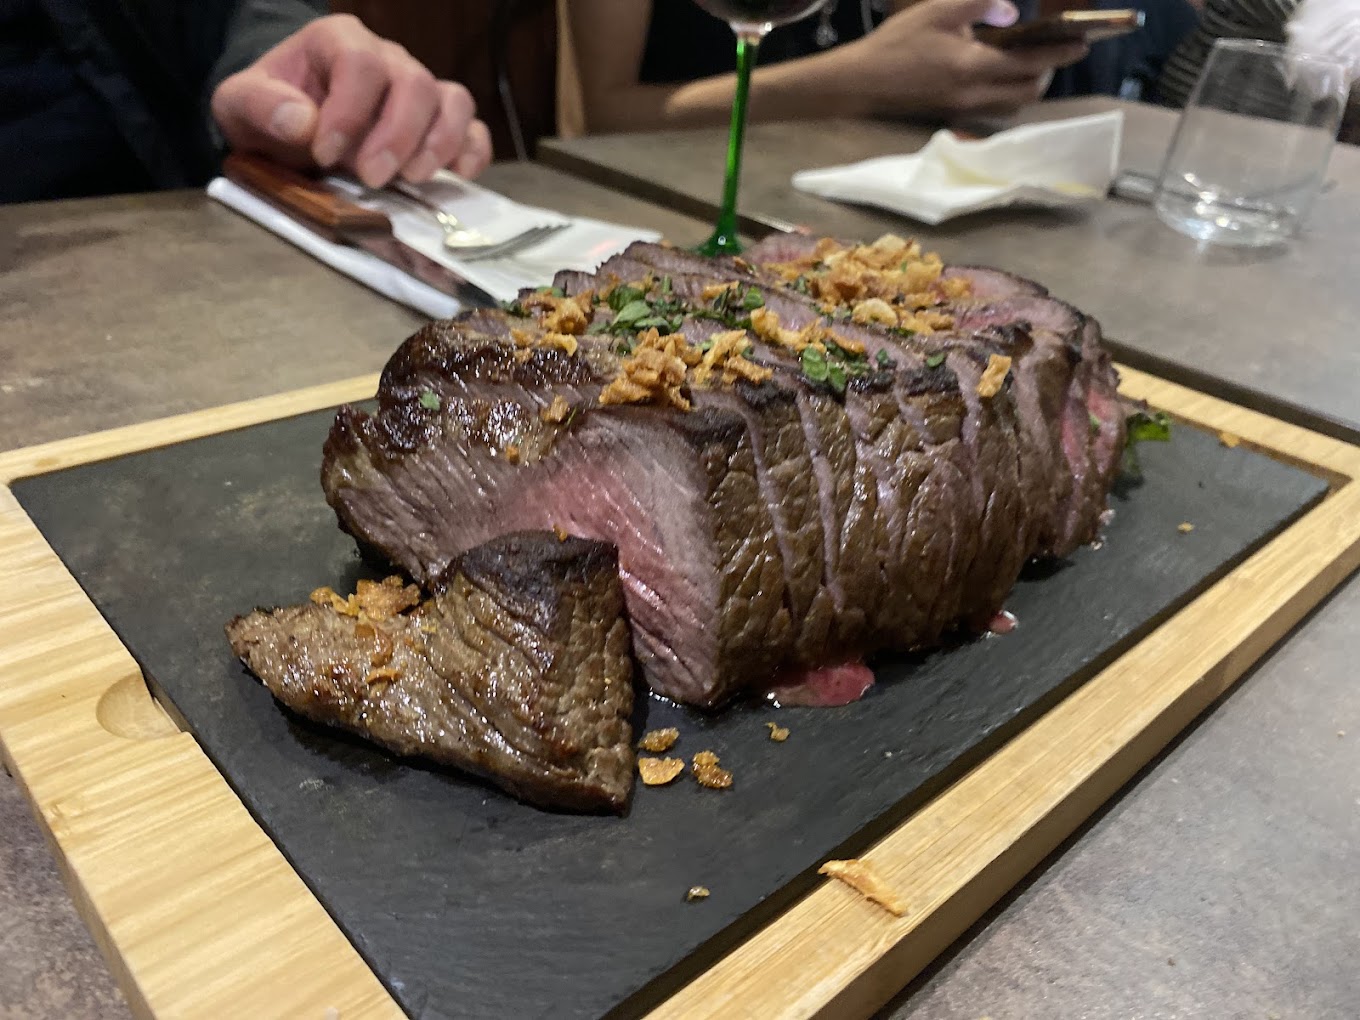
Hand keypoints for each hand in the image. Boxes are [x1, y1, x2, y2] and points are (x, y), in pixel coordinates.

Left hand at [211, 14, 492, 185]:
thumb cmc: (270, 109)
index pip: (361, 63)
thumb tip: (301, 121)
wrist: (287, 124)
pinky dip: (471, 153)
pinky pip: (473, 130)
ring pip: (453, 101)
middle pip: (415, 83)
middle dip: (397, 136)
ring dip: (438, 144)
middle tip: (372, 177)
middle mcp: (388, 59)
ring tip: (411, 179)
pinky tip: (455, 176)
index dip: (349, 110)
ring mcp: (419, 90)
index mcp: (338, 41)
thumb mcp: (241, 104)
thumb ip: (261, 106)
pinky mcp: (438, 124)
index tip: (325, 153)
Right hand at [840, 0, 1088, 118]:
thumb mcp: (939, 10)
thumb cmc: (896, 44)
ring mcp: (963, 108)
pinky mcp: (952, 113)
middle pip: (1028, 93)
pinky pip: (993, 107)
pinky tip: (998, 72)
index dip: (1059, 54)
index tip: (1081, 44)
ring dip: (1027, 85)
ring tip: (1029, 62)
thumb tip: (1011, 10)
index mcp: (973, 67)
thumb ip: (980, 5)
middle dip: (1047, 73)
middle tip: (1054, 51)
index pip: (1030, 64)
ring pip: (1012, 104)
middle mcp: (973, 95)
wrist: (862, 81)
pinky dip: (1007, 92)